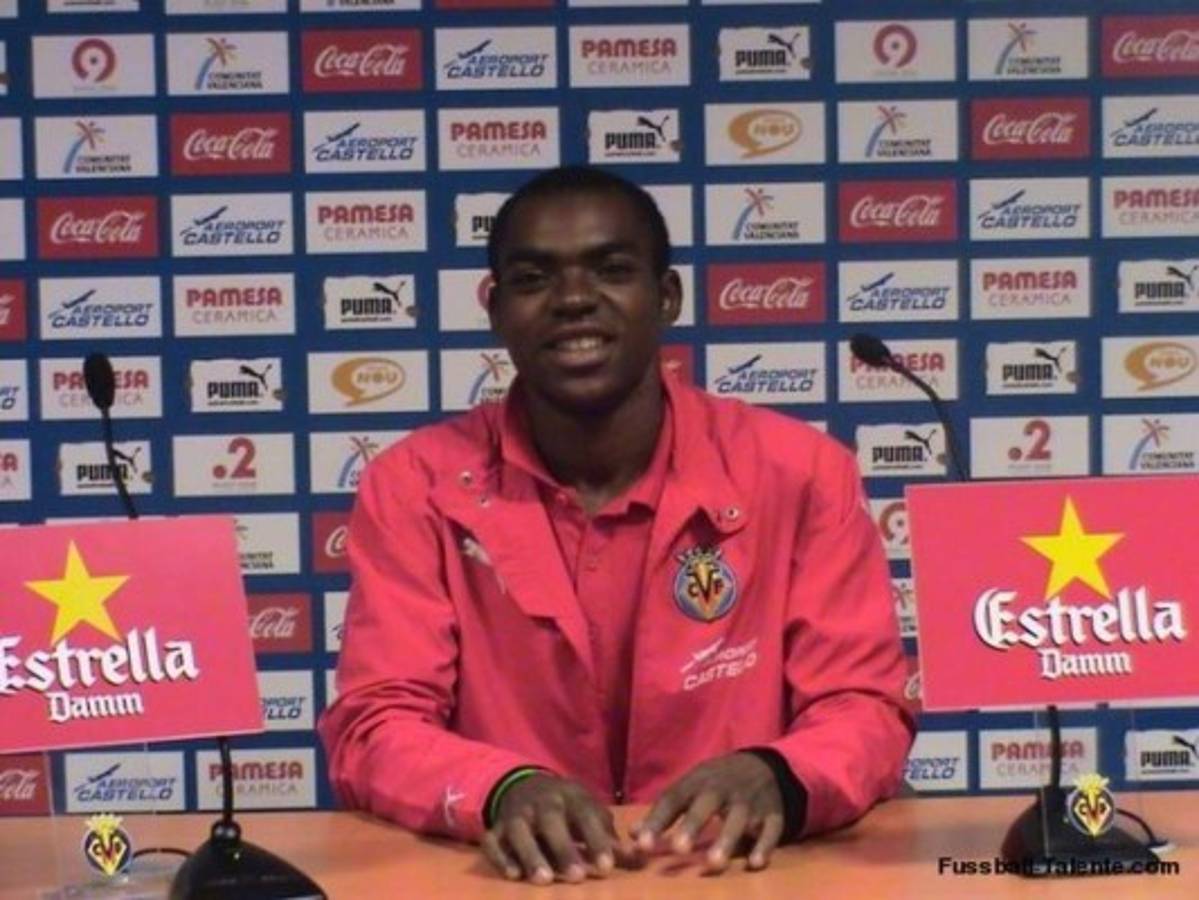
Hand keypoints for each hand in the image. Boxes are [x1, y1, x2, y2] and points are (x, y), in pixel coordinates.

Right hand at [480, 773, 635, 884]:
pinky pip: (493, 841)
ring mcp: (516, 815)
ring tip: (545, 880)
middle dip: (564, 848)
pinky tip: (513, 875)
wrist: (526, 786)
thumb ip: (610, 839)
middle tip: (577, 877)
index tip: (607, 867)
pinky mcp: (496, 828)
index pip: (586, 817)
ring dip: (531, 854)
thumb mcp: (589, 814)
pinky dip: (501, 857)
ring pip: (520, 831)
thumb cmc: (567, 808)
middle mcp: (542, 803)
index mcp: (571, 797)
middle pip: (551, 821)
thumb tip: (640, 860)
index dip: (597, 841)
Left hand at [631, 752, 784, 873]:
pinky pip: (771, 829)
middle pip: (707, 804)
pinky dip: (764, 845)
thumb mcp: (690, 787)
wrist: (764, 766)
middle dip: (693, 825)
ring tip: (713, 864)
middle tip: (678, 849)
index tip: (642, 845)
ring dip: (726, 840)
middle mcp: (723, 789)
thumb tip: (633, 836)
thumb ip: (664, 812)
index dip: (658, 821)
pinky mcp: (773, 814)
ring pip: (739, 819)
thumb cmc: (717, 782)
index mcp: (698, 781)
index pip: (674, 799)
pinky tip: (755, 864)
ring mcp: (750, 802)